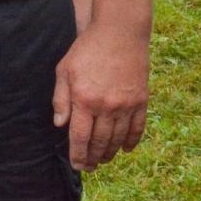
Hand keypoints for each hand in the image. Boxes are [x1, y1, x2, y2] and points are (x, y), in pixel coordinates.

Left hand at [51, 21, 149, 170]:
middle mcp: (106, 106)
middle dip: (93, 158)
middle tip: (89, 167)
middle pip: (100, 141)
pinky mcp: (141, 101)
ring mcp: (126, 105)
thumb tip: (59, 124)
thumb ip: (61, 99)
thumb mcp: (64, 70)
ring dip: (110, 153)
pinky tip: (125, 149)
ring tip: (103, 160)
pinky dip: (132, 141)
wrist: (119, 34)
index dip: (78, 154)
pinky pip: (137, 128)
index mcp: (84, 99)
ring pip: (118, 138)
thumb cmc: (86, 50)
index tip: (77, 165)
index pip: (79, 136)